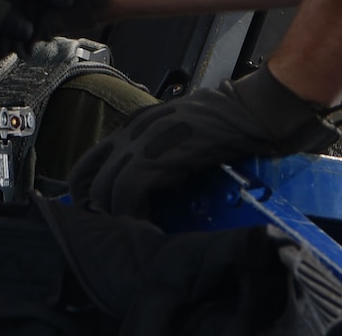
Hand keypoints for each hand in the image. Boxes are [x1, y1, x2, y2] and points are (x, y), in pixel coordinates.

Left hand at [69, 64, 338, 216]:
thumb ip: (160, 153)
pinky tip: (151, 226)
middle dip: (102, 210)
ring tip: (139, 231)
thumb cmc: (226, 122)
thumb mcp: (181, 134)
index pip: (90, 163)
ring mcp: (140, 141)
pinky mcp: (156, 155)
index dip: (91, 192)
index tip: (106, 214)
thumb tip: (151, 188)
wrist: (251, 110)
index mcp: (134, 126)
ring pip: (105, 190)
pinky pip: (127, 193)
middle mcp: (130, 131)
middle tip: (123, 230)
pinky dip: (134, 214)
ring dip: (119, 216)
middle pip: (91, 180)